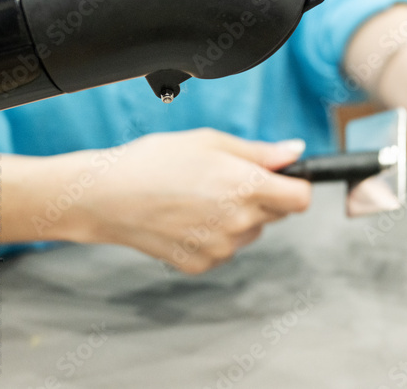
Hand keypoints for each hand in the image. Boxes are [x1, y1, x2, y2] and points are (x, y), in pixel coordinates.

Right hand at [65, 128, 309, 273]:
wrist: (105, 197)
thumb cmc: (155, 161)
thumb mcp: (211, 142)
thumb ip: (260, 152)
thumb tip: (295, 151)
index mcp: (247, 188)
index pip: (301, 199)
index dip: (295, 185)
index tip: (283, 178)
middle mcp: (239, 222)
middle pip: (277, 214)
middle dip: (264, 197)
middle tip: (227, 180)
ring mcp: (221, 248)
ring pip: (251, 232)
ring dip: (239, 217)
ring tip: (199, 197)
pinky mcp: (201, 265)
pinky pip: (225, 249)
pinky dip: (215, 236)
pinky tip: (187, 218)